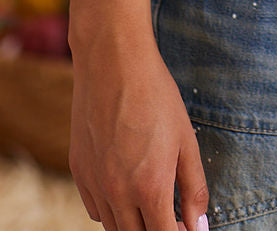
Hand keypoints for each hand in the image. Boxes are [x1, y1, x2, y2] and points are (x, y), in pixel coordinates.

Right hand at [69, 29, 208, 230]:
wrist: (113, 62)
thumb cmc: (156, 96)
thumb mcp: (186, 140)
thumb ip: (194, 188)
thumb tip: (198, 225)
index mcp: (150, 188)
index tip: (186, 229)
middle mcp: (118, 193)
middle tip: (174, 219)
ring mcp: (94, 184)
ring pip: (114, 228)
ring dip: (134, 224)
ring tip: (151, 204)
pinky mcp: (78, 171)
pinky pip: (95, 209)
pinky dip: (112, 210)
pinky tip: (126, 190)